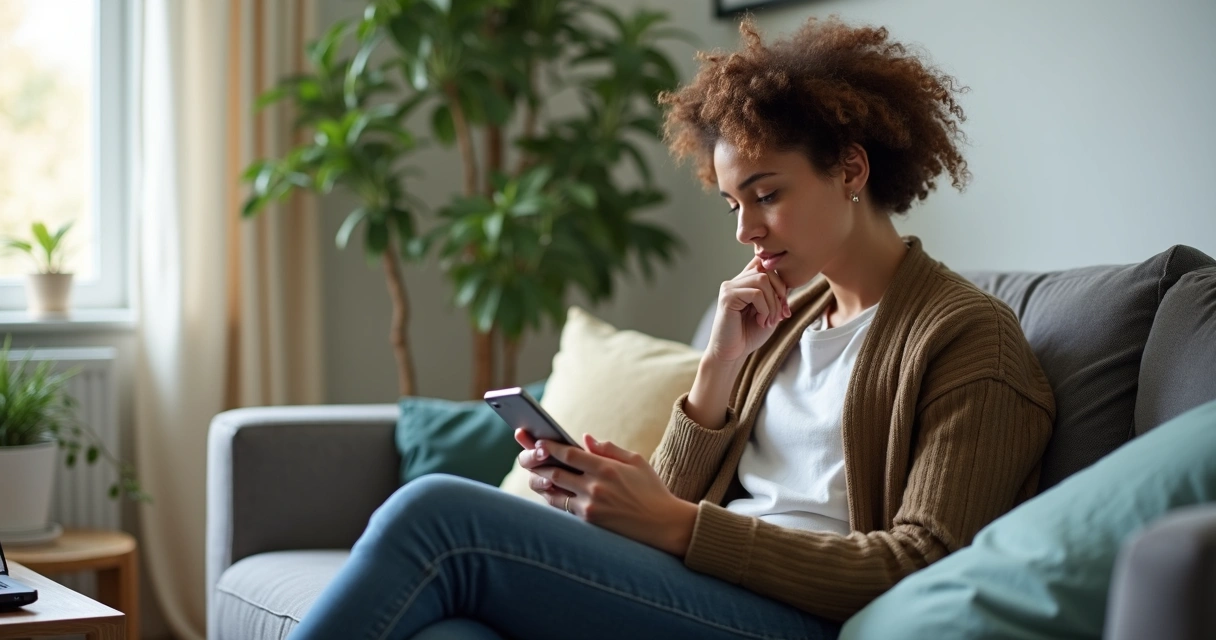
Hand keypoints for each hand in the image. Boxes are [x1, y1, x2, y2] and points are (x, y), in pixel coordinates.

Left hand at [517, 431, 698, 556]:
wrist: (664, 525)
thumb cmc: (652, 490)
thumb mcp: (636, 462)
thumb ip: (608, 449)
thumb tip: (585, 439)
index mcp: (606, 468)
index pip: (569, 454)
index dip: (549, 446)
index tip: (537, 440)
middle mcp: (595, 487)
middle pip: (554, 472)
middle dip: (536, 462)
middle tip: (525, 455)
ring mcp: (590, 506)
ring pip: (553, 492)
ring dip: (540, 481)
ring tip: (533, 472)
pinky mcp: (588, 521)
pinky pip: (561, 507)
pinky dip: (551, 497)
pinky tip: (546, 489)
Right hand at [706, 256, 790, 364]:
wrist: (733, 354)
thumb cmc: (749, 334)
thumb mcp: (770, 311)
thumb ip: (776, 294)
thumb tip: (789, 280)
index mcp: (744, 282)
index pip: (763, 263)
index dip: (779, 279)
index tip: (783, 302)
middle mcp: (735, 281)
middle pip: (766, 270)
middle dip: (780, 292)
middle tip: (780, 315)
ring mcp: (729, 288)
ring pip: (762, 280)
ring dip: (772, 303)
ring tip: (769, 320)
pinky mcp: (727, 297)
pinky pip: (756, 293)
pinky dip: (765, 309)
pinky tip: (761, 321)